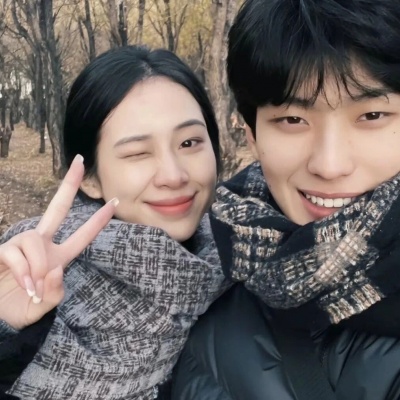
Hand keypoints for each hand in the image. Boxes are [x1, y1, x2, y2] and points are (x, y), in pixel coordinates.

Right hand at [0, 155, 117, 329]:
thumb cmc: (23, 309)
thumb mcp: (45, 306)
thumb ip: (54, 293)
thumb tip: (53, 269)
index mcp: (59, 257)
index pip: (83, 235)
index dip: (99, 220)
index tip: (115, 201)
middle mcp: (42, 246)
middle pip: (57, 208)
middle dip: (69, 185)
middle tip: (79, 161)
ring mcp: (22, 246)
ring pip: (35, 240)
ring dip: (37, 266)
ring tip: (34, 287)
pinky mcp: (3, 250)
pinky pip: (16, 253)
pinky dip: (23, 271)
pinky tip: (25, 284)